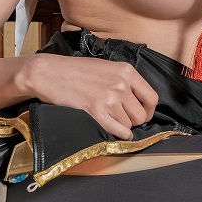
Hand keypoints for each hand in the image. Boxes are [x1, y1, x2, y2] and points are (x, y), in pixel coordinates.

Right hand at [22, 55, 158, 140]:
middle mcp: (121, 84)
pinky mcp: (96, 112)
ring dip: (120, 126)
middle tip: (121, 118)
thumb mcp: (106, 67)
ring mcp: (109, 99)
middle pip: (141, 116)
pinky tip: (112, 130)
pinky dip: (118, 134)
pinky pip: (118, 131)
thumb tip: (138, 102)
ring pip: (128, 125)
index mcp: (126, 71)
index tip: (142, 114)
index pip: (152, 98)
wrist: (49, 73)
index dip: (149, 110)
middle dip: (133, 120)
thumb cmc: (75, 70)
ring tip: (107, 117)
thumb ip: (124, 81)